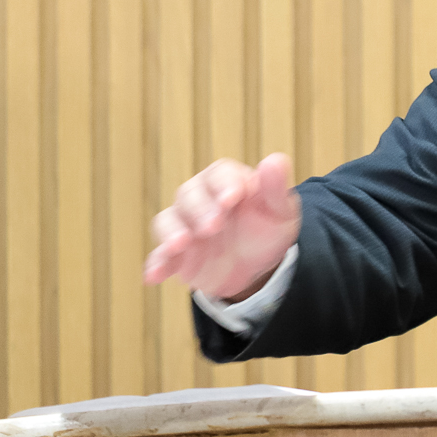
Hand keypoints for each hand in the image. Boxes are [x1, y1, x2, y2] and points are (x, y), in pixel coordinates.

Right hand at [143, 153, 301, 301]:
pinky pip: (159, 256)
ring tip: (181, 244)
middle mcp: (201, 199)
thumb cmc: (268, 229)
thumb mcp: (281, 212)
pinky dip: (156, 264)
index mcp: (228, 182)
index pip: (220, 174)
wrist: (257, 267)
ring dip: (172, 231)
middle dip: (199, 208)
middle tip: (213, 226)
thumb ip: (276, 189)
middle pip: (189, 194)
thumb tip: (274, 161)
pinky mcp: (175, 255)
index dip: (224, 184)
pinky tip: (155, 275)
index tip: (232, 198)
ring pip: (168, 220)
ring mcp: (185, 226)